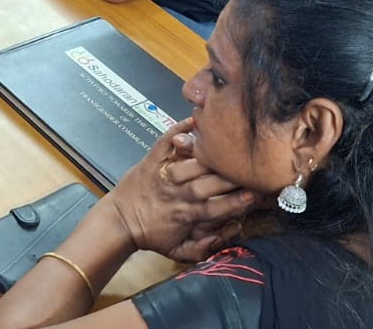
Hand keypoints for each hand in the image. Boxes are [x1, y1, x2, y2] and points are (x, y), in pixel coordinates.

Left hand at [104, 117, 256, 261]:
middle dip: (229, 177)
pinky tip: (194, 120)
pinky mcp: (151, 160)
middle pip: (207, 184)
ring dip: (209, 156)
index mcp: (186, 215)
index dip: (235, 202)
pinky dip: (178, 131)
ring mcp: (164, 175)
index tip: (254, 195)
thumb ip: (203, 249)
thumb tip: (228, 237)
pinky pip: (164, 143)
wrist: (118, 221)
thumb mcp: (177, 252)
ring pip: (189, 164)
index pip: (216, 208)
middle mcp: (177, 193)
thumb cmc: (150, 234)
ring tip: (228, 145)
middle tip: (248, 168)